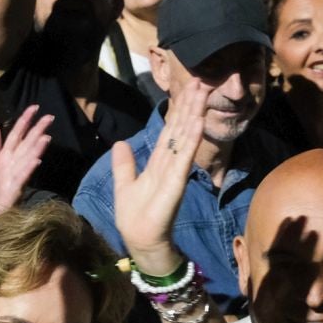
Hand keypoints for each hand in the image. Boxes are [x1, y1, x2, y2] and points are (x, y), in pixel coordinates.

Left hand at [0, 105, 53, 216]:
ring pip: (27, 159)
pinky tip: (36, 160)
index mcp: (5, 158)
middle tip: (49, 117)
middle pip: (26, 144)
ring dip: (37, 148)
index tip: (34, 107)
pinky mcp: (14, 192)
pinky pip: (22, 179)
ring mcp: (15, 178)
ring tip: (46, 136)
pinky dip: (29, 169)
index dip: (25, 121)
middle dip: (37, 130)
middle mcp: (13, 165)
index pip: (17, 135)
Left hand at [110, 77, 205, 273]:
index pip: (170, 131)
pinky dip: (191, 140)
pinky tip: (198, 122)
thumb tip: (120, 143)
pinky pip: (184, 158)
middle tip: (202, 81)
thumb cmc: (134, 217)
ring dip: (194, 115)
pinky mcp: (176, 183)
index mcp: (158, 163)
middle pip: (181, 129)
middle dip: (190, 105)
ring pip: (185, 138)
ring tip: (202, 93)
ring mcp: (175, 172)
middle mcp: (170, 164)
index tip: (187, 90)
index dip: (178, 110)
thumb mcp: (124, 184)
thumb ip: (124, 164)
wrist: (140, 241)